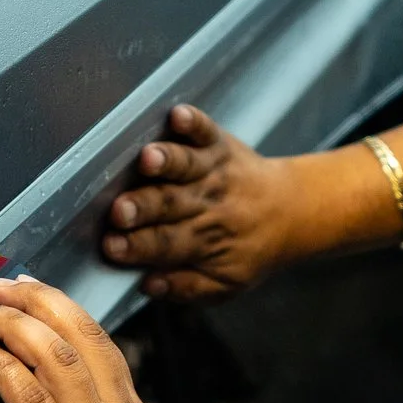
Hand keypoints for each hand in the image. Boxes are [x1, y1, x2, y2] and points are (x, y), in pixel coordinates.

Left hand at [0, 276, 157, 402]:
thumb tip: (28, 374)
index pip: (101, 343)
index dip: (62, 308)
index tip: (31, 290)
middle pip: (80, 338)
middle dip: (37, 303)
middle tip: (2, 288)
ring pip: (54, 359)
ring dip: (12, 327)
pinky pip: (26, 397)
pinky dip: (0, 367)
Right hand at [102, 105, 301, 302]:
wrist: (291, 211)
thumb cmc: (248, 249)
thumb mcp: (225, 283)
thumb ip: (187, 288)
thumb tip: (149, 285)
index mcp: (204, 240)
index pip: (165, 245)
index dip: (136, 247)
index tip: (111, 246)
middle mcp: (207, 204)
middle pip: (169, 205)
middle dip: (142, 207)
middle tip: (120, 211)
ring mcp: (213, 171)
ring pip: (185, 166)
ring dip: (166, 162)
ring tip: (148, 160)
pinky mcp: (219, 144)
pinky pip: (205, 130)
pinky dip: (192, 122)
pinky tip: (178, 115)